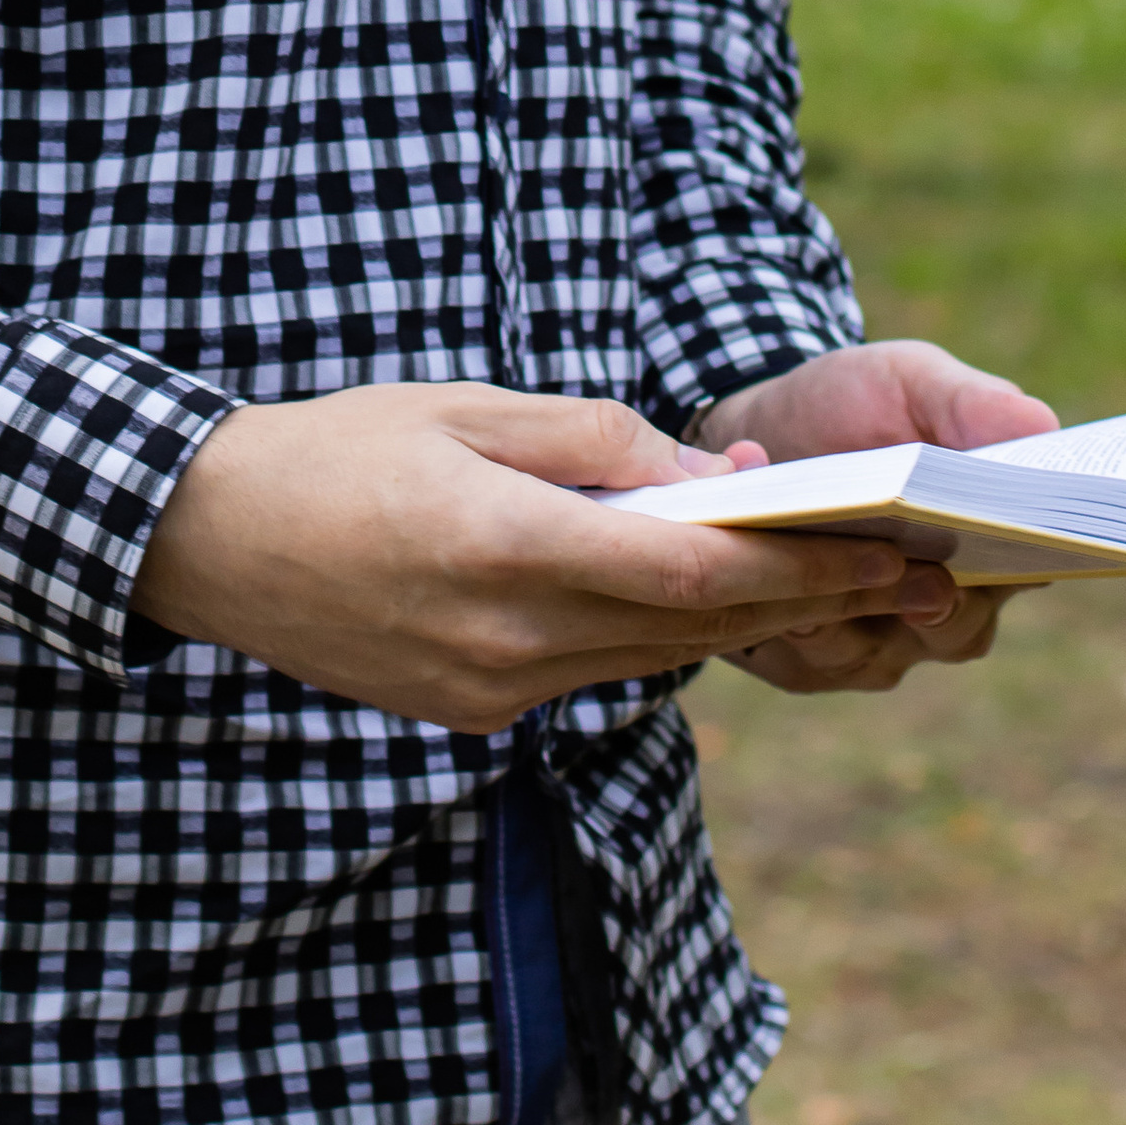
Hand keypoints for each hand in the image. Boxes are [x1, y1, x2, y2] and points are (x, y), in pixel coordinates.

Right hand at [130, 381, 960, 732]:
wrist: (209, 541)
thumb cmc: (340, 447)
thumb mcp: (468, 408)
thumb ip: (597, 442)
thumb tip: (718, 479)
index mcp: (502, 547)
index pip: (690, 576)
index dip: (803, 567)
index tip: (892, 547)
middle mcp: (504, 641)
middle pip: (692, 632)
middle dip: (809, 601)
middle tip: (916, 578)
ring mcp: (487, 693)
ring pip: (650, 659)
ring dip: (744, 625)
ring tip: (842, 583)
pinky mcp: (471, 715)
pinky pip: (592, 675)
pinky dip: (655, 636)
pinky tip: (704, 599)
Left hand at [695, 339, 1057, 698]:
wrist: (756, 429)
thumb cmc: (849, 403)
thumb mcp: (908, 380)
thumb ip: (969, 403)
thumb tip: (1042, 426)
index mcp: (986, 538)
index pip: (1028, 570)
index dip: (1029, 564)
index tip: (1017, 543)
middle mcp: (941, 601)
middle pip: (962, 631)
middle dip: (944, 608)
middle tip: (933, 579)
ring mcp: (875, 636)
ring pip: (884, 657)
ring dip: (856, 617)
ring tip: (831, 579)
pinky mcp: (808, 656)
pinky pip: (811, 663)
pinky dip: (797, 630)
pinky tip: (777, 594)